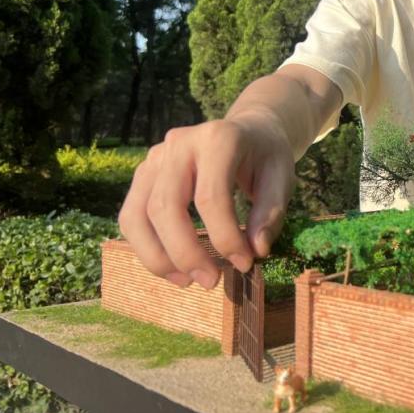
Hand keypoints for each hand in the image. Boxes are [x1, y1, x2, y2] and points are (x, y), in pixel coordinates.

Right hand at [118, 117, 295, 288]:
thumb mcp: (282, 177)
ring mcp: (155, 157)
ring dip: (157, 257)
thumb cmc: (265, 156)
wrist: (249, 130)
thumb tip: (256, 250)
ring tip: (187, 281)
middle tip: (210, 282)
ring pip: (137, 215)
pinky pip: (131, 217)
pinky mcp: (143, 173)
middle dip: (185, 253)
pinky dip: (146, 248)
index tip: (244, 263)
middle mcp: (179, 143)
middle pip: (165, 206)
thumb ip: (270, 213)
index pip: (210, 196)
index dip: (225, 237)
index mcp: (218, 138)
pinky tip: (172, 268)